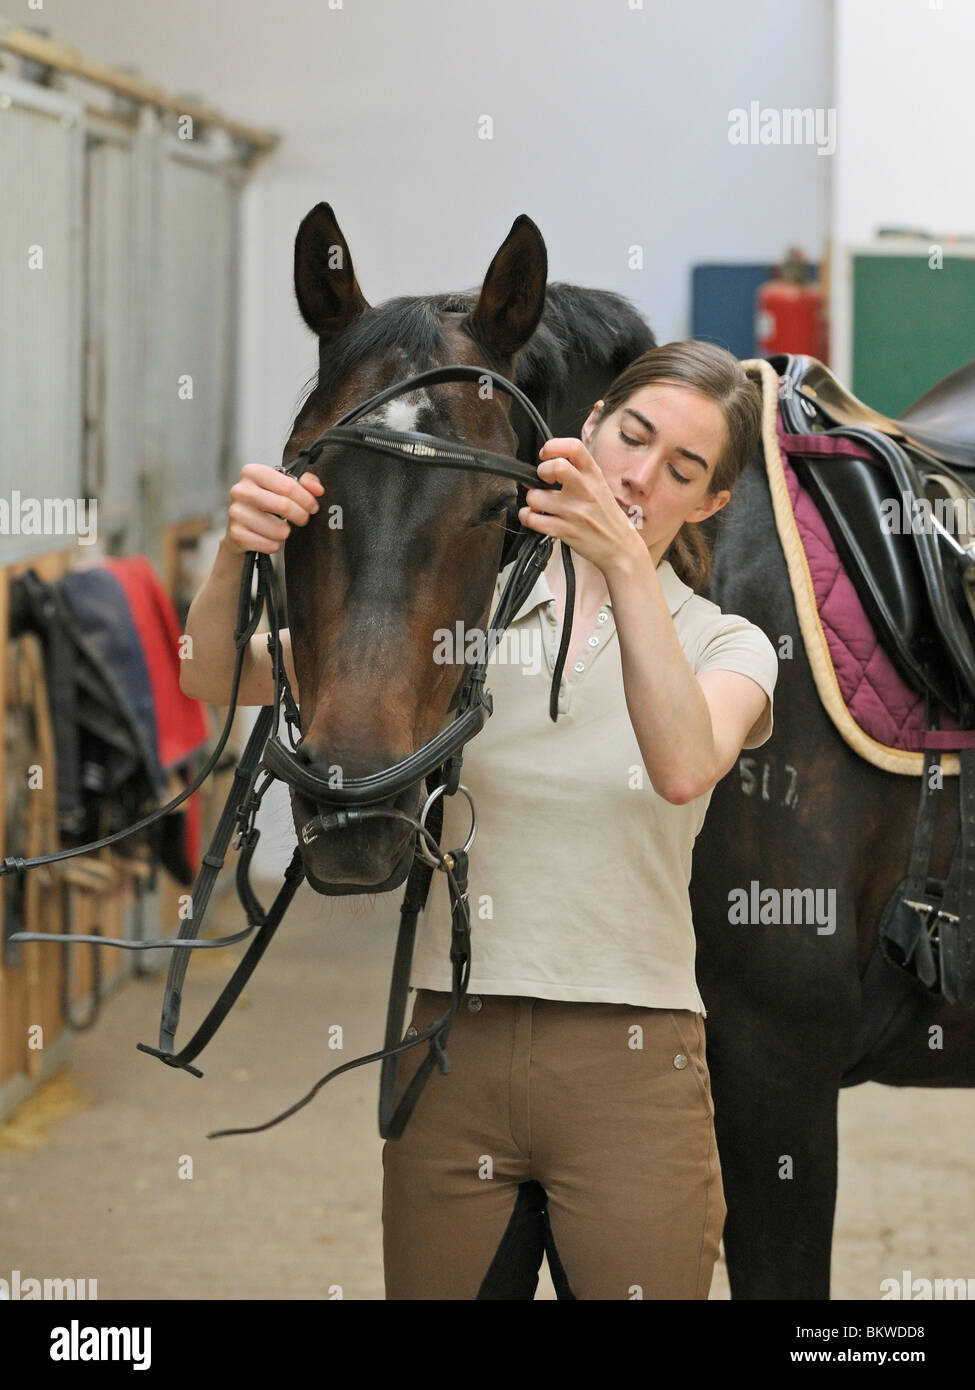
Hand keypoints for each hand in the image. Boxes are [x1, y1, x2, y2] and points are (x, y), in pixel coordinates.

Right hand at [225, 463, 324, 554]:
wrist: (241, 527)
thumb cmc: (265, 504)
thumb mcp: (284, 487)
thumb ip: (305, 482)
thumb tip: (317, 489)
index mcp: (252, 472)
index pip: (288, 485)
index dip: (306, 499)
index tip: (312, 506)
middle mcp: (240, 490)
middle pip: (284, 506)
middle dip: (300, 515)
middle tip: (303, 519)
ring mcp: (235, 513)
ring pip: (279, 530)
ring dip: (286, 532)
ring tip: (282, 529)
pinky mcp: (236, 535)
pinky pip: (270, 545)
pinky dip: (275, 545)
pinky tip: (270, 538)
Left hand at [520, 438, 644, 576]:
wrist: (621, 548)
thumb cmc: (607, 518)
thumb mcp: (600, 487)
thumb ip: (578, 473)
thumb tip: (548, 465)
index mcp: (594, 476)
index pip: (574, 447)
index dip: (553, 446)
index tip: (546, 454)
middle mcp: (585, 491)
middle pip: (556, 467)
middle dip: (540, 471)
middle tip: (542, 481)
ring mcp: (574, 512)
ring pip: (536, 496)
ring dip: (531, 500)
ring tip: (538, 504)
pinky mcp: (565, 531)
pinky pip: (533, 519)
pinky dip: (527, 517)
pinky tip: (535, 517)